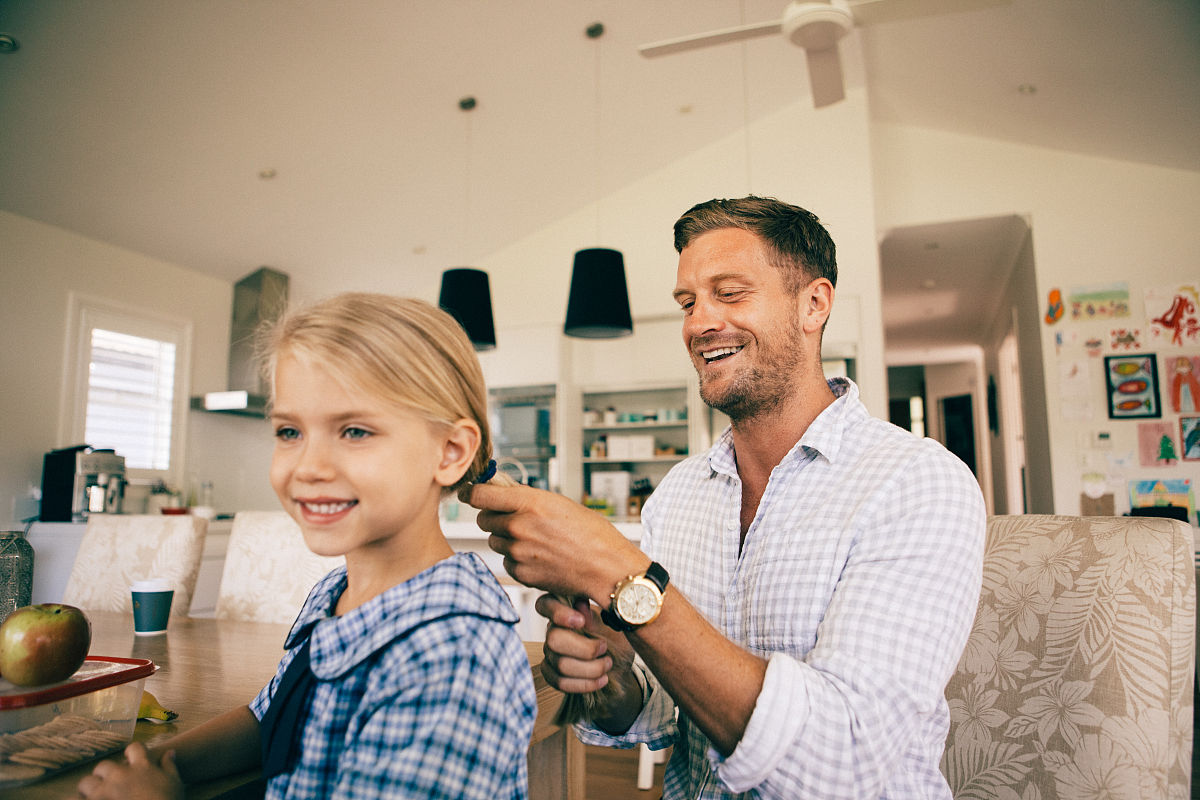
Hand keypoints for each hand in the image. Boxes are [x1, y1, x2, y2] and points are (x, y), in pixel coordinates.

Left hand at [77, 743, 183, 799]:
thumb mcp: (175, 783)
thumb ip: (169, 766)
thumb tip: (170, 752)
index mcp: (142, 766)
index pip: (134, 748)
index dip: (132, 752)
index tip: (131, 759)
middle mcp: (120, 774)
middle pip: (104, 766)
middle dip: (105, 774)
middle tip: (109, 784)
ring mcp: (104, 790)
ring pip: (86, 783)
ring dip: (90, 789)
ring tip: (95, 797)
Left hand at [460, 482, 646, 603]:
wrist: (607, 568)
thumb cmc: (592, 534)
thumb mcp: (559, 504)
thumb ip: (528, 500)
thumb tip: (504, 495)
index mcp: (530, 502)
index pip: (480, 495)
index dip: (472, 493)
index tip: (469, 493)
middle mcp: (519, 526)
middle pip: (484, 520)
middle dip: (494, 518)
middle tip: (511, 518)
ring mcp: (518, 552)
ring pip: (495, 541)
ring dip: (506, 539)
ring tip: (533, 540)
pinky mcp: (522, 574)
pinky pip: (507, 562)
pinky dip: (517, 559)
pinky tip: (538, 557)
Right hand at [537, 595, 642, 729]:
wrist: (621, 665)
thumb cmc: (615, 639)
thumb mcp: (612, 624)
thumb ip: (593, 617)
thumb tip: (580, 606)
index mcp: (565, 611)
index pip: (546, 604)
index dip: (558, 613)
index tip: (580, 622)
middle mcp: (553, 630)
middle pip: (553, 639)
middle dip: (584, 649)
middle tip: (604, 648)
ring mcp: (550, 653)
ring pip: (561, 664)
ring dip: (591, 669)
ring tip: (608, 664)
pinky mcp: (552, 673)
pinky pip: (560, 682)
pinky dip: (585, 684)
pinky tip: (601, 680)